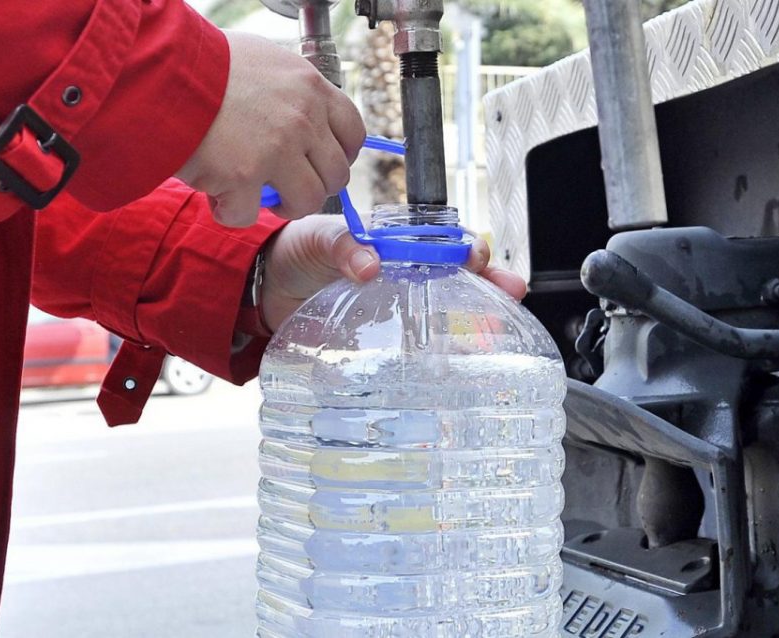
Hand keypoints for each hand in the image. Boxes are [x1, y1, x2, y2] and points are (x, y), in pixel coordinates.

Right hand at [177, 31, 365, 226]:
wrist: (158, 70)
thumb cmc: (201, 63)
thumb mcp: (262, 61)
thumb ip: (289, 91)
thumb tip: (301, 112)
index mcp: (311, 88)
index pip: (353, 132)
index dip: (342, 155)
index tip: (324, 165)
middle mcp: (302, 119)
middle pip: (336, 174)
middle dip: (315, 188)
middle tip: (290, 189)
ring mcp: (276, 149)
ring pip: (308, 201)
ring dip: (286, 207)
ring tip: (261, 199)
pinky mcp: (244, 176)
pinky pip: (250, 215)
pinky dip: (233, 213)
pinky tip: (219, 199)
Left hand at [260, 216, 527, 330]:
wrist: (267, 290)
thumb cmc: (297, 253)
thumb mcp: (316, 238)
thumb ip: (342, 244)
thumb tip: (370, 263)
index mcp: (396, 242)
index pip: (443, 241)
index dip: (466, 247)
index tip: (476, 257)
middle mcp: (406, 273)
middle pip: (460, 277)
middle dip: (491, 283)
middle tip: (511, 291)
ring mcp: (400, 306)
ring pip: (451, 310)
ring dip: (479, 318)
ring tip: (499, 330)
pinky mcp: (388, 336)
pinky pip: (424, 342)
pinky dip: (449, 350)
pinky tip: (465, 359)